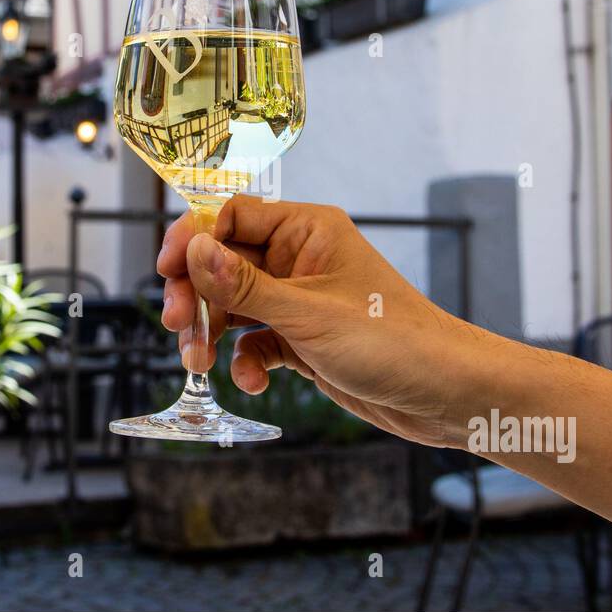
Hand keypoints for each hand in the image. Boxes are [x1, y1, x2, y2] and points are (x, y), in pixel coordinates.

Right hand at [157, 195, 482, 446]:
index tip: (167, 270)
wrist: (444, 395)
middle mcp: (300, 259)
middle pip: (222, 263)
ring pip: (232, 306)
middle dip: (196, 295)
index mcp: (308, 231)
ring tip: (200, 363)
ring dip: (211, 333)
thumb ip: (245, 284)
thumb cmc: (395, 342)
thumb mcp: (309, 313)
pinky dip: (244, 361)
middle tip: (178, 326)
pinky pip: (254, 341)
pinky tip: (254, 382)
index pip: (232, 216)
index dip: (194, 240)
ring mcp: (299, 301)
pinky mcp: (302, 340)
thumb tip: (192, 248)